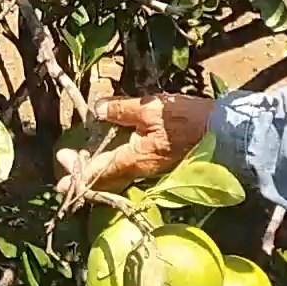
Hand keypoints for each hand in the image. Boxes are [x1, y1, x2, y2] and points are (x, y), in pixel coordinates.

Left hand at [54, 94, 213, 194]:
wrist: (224, 134)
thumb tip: (98, 110)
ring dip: (98, 168)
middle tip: (65, 167)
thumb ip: (123, 110)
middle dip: (84, 172)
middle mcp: (140, 169)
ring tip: (83, 162)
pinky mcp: (161, 163)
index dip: (78, 169)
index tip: (62, 163)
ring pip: (118, 173)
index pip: (98, 168)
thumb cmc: (188, 120)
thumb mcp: (151, 109)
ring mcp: (152, 169)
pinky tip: (112, 154)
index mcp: (134, 157)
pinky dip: (115, 164)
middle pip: (106, 176)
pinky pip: (131, 168)